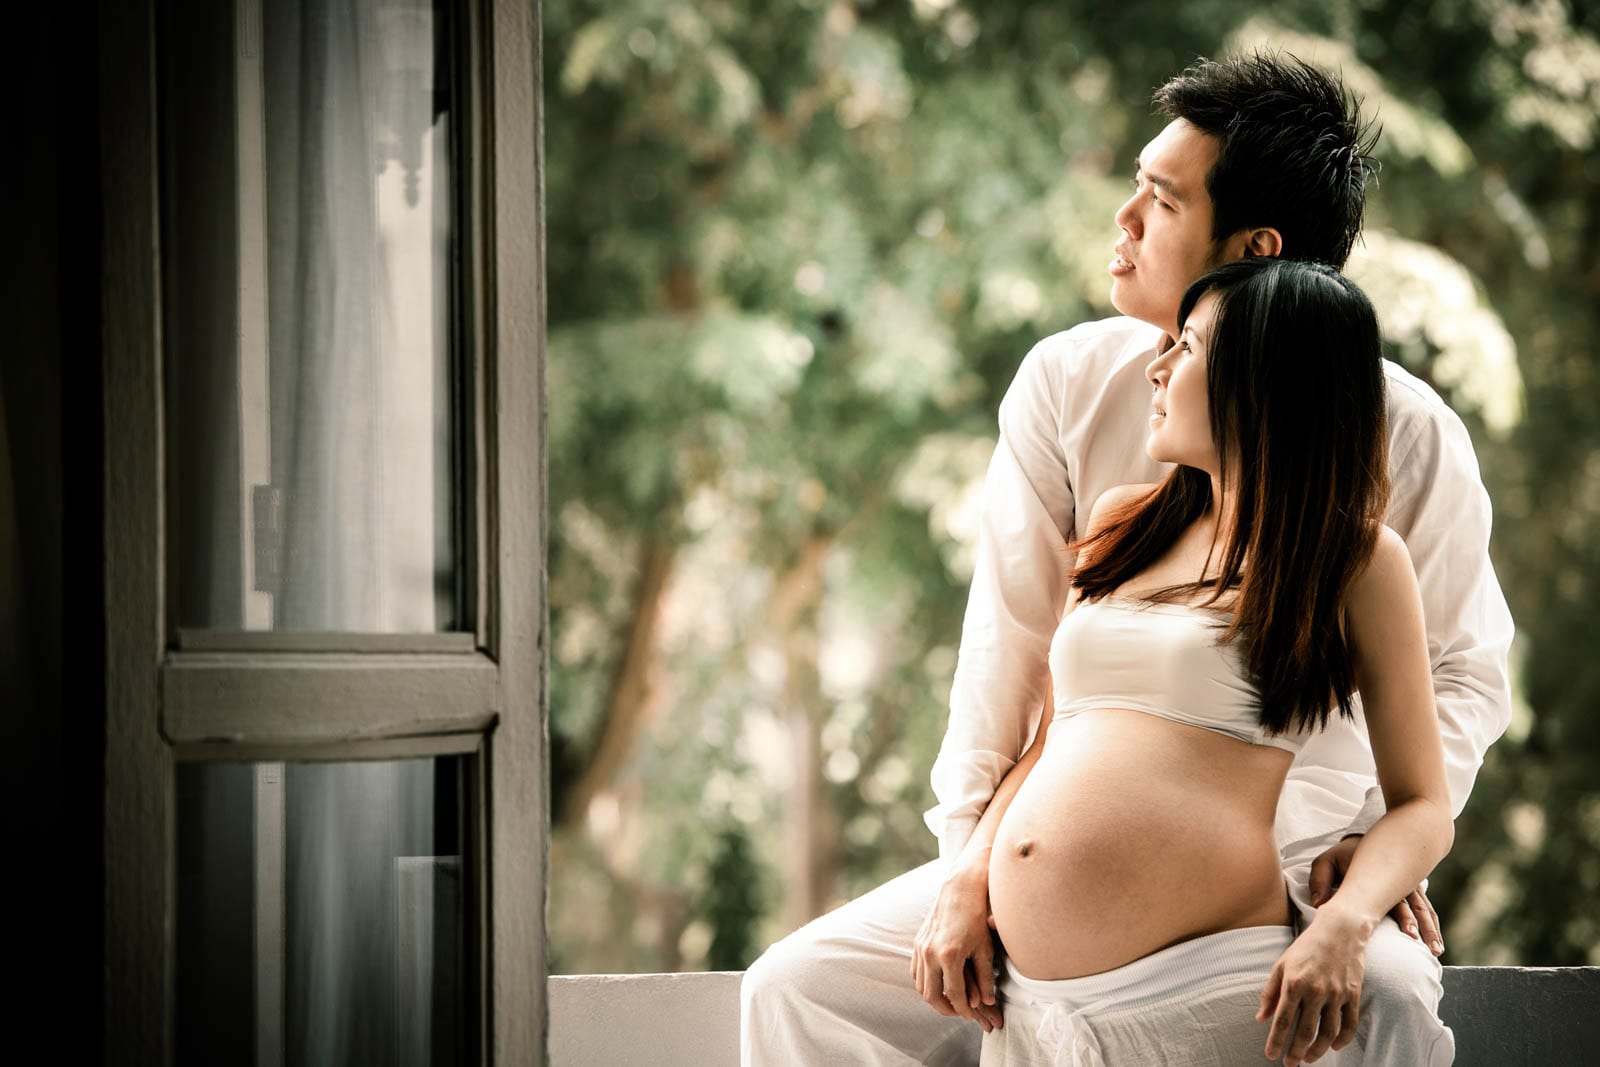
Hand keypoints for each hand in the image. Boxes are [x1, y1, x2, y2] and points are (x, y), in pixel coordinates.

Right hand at [911, 866, 1003, 1031]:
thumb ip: (985, 978)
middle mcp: (930, 953)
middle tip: (959, 1013)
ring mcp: (921, 947)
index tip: (973, 1017)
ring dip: (934, 998)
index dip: (964, 1010)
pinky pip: (916, 972)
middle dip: (946, 1009)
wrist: (960, 889)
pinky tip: (938, 985)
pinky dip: (925, 983)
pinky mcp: (917, 943)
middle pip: (932, 995)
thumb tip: (987, 1002)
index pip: (954, 994)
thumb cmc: (976, 917)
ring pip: (921, 986)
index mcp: (949, 955)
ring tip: (950, 1002)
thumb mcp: (985, 949)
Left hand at [1258, 905, 1367, 1064]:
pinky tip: (1333, 1047)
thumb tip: (1261, 1018)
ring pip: (1328, 1033)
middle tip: (1290, 1064)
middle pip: (1306, 1031)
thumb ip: (1270, 993)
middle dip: (1296, 1052)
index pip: (1283, 1020)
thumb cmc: (1306, 947)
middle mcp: (1316, 990)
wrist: (1340, 930)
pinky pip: (1349, 1024)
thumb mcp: (1281, 964)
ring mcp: (1337, 994)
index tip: (1270, 1055)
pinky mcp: (1353, 994)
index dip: (1276, 1041)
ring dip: (1318, 1051)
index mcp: (1294, 983)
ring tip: (1308, 1058)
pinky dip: (1342, 1040)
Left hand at [1309, 834, 1443, 956]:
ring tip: (1437, 951)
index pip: (1396, 901)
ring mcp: (1408, 887)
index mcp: (1380, 877)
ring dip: (1432, 930)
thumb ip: (1320, 881)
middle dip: (1424, 928)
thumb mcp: (1326, 862)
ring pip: (1425, 910)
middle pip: (1416, 908)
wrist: (1362, 841)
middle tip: (1431, 949)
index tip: (1410, 935)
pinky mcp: (1412, 891)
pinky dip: (1432, 924)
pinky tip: (1437, 941)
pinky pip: (1426, 909)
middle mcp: (1399, 883)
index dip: (1405, 918)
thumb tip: (1319, 904)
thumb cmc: (1342, 855)